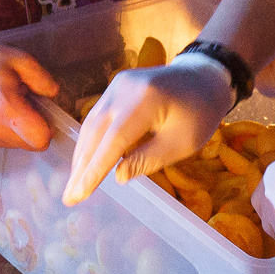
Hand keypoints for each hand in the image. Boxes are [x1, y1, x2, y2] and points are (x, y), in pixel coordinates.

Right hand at [0, 42, 58, 150]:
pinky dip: (9, 129)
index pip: (41, 139)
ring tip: (9, 104)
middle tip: (25, 102)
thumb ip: (41, 78)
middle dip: (35, 126)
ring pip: (20, 144)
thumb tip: (53, 94)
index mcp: (4, 108)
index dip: (47, 125)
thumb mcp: (18, 58)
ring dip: (21, 128)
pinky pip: (7, 142)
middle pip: (32, 144)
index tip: (41, 109)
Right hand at [62, 57, 234, 203]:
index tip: (79, 194)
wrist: (204, 77)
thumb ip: (148, 159)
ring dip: (82, 155)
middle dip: (82, 166)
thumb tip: (117, 176)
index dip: (95, 169)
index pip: (114, 140)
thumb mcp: (182, 143)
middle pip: (95, 131)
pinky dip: (91, 141)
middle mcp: (125, 88)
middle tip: (69, 196)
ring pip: (92, 124)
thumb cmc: (200, 113)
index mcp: (146, 100)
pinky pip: (98, 116)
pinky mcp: (116, 87)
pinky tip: (86, 162)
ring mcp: (118, 84)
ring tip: (74, 185)